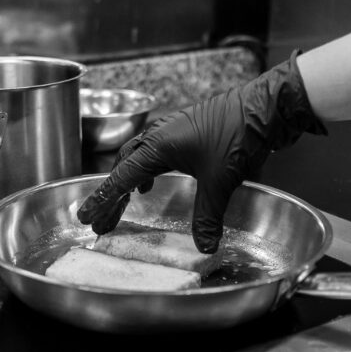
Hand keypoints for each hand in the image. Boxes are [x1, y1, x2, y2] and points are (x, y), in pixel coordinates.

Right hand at [77, 51, 326, 252]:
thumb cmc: (239, 134)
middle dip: (113, 195)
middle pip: (126, 166)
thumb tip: (204, 246)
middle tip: (104, 221)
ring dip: (131, 179)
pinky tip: (158, 180)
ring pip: (142, 156)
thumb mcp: (220, 182)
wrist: (265, 106)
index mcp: (159, 145)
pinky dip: (150, 167)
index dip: (103, 200)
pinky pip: (158, 150)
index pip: (121, 178)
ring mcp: (176, 129)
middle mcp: (161, 134)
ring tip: (128, 201)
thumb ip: (208, 216)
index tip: (85, 217)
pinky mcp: (191, 129)